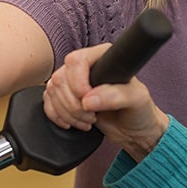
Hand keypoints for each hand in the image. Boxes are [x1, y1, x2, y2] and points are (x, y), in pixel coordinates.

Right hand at [42, 44, 168, 160]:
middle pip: (61, 79)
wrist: (134, 130)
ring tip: (89, 120)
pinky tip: (73, 123)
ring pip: (52, 92)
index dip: (77, 82)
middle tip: (93, 115)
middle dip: (74, 105)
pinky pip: (47, 103)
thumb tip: (89, 100)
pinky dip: (58, 117)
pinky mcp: (65, 97)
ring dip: (68, 113)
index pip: (77, 60)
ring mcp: (73, 82)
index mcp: (103, 57)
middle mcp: (86, 67)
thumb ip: (116, 96)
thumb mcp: (137, 100)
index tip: (88, 101)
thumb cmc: (139, 110)